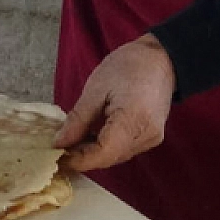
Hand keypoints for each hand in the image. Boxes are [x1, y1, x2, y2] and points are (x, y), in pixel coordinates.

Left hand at [53, 34, 175, 172]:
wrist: (161, 59)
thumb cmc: (128, 66)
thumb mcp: (96, 88)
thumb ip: (78, 119)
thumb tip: (60, 143)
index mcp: (133, 121)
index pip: (103, 154)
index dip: (79, 159)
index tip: (58, 156)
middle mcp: (146, 136)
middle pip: (109, 158)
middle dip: (83, 156)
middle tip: (60, 147)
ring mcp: (152, 139)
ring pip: (116, 156)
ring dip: (94, 152)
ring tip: (73, 139)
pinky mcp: (152, 137)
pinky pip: (125, 149)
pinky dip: (107, 146)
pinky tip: (92, 135)